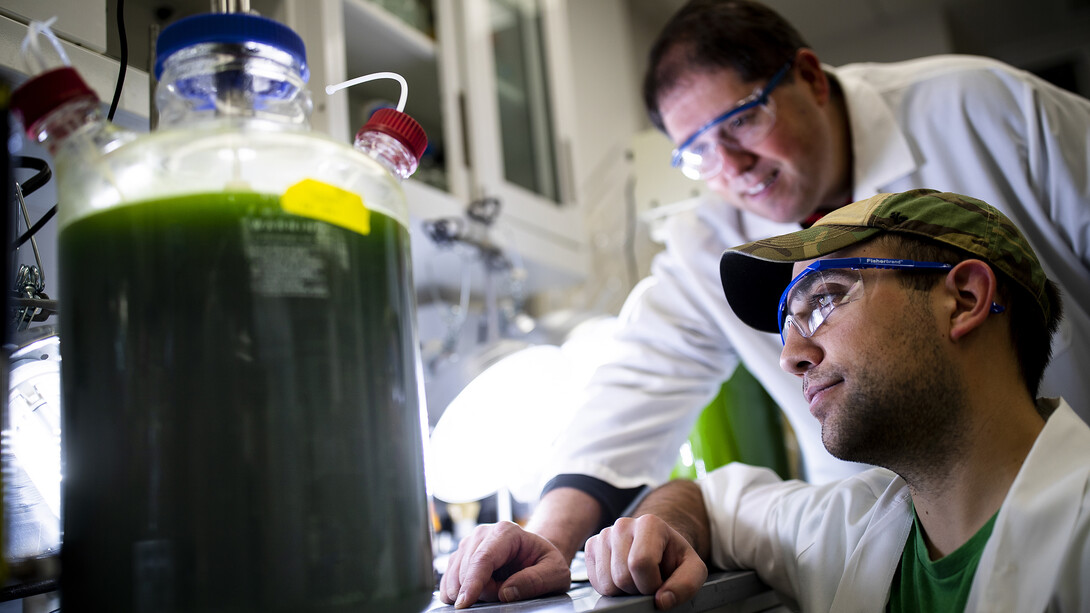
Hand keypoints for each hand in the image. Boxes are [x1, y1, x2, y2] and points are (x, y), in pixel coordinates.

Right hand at [440, 521, 571, 607]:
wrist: (536, 554)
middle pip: (467, 570)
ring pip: (454, 576)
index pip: (483, 558)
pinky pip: (448, 580)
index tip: (465, 602)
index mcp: (506, 532)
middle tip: (506, 592)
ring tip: (496, 588)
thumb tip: (506, 592)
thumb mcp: (555, 572)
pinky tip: (476, 592)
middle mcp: (483, 534)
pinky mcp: (460, 557)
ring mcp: (469, 544)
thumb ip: (535, 581)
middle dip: (481, 591)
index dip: (472, 582)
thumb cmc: (545, 561)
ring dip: (470, 591)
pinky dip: (459, 592)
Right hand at [584, 515, 707, 609]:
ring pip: (607, 583)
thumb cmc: (674, 557)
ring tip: (637, 579)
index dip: (651, 584)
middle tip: (650, 581)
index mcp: (650, 523)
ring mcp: (605, 534)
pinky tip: (624, 577)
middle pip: (622, 576)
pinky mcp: (592, 546)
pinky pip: (595, 582)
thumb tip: (661, 601)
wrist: (660, 547)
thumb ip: (686, 585)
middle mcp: (623, 525)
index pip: (640, 563)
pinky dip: (611, 588)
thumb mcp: (694, 570)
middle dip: (638, 590)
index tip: (661, 583)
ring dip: (624, 591)